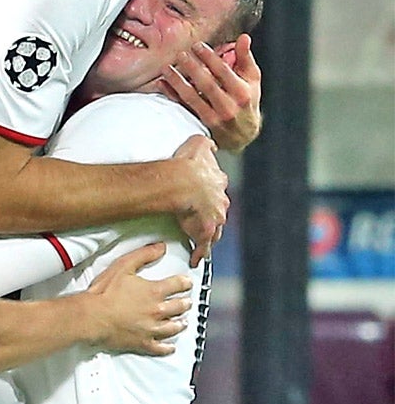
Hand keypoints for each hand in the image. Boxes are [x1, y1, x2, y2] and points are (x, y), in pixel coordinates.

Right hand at [85, 242, 192, 355]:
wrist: (93, 316)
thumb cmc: (105, 291)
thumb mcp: (123, 266)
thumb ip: (144, 255)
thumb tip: (161, 247)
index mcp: (154, 291)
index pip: (177, 285)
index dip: (184, 283)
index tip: (188, 283)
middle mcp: (158, 311)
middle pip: (179, 307)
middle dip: (185, 303)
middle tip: (188, 302)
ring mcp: (152, 329)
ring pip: (173, 328)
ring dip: (180, 323)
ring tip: (183, 322)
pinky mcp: (143, 343)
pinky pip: (160, 348)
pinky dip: (168, 347)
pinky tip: (170, 347)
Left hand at [159, 35, 261, 151]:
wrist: (243, 135)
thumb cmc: (246, 102)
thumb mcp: (251, 80)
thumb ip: (245, 58)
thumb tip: (243, 37)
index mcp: (242, 92)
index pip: (224, 72)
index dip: (210, 57)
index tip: (198, 46)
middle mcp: (228, 106)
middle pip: (207, 84)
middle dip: (192, 68)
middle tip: (181, 54)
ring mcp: (214, 117)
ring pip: (192, 97)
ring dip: (177, 82)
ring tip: (167, 68)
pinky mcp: (200, 124)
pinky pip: (183, 107)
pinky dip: (171, 95)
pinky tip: (162, 84)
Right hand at [171, 135, 228, 266]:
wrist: (184, 182)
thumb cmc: (189, 164)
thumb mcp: (199, 144)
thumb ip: (206, 145)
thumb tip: (211, 145)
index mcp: (218, 182)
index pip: (218, 187)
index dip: (211, 190)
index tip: (206, 193)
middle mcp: (220, 202)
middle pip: (219, 210)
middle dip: (213, 213)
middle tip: (203, 216)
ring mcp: (214, 219)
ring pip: (215, 229)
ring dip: (210, 233)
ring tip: (202, 238)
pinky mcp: (204, 233)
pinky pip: (203, 246)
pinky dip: (199, 253)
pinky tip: (195, 259)